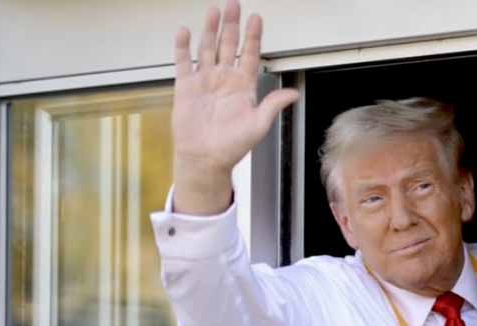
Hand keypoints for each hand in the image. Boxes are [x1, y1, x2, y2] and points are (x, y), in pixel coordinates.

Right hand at [171, 0, 298, 213]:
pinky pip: (183, 62)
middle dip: (232, 24)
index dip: (253, 36)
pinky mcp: (186, 87)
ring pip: (207, 47)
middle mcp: (223, 79)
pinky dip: (183, 47)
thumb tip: (293, 94)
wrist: (206, 159)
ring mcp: (204, 80)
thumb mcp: (258, 125)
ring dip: (210, 29)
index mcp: (242, 86)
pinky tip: (185, 32)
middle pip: (228, 44)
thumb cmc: (232, 146)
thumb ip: (273, 105)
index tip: (256, 19)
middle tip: (234, 4)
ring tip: (213, 11)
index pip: (249, 54)